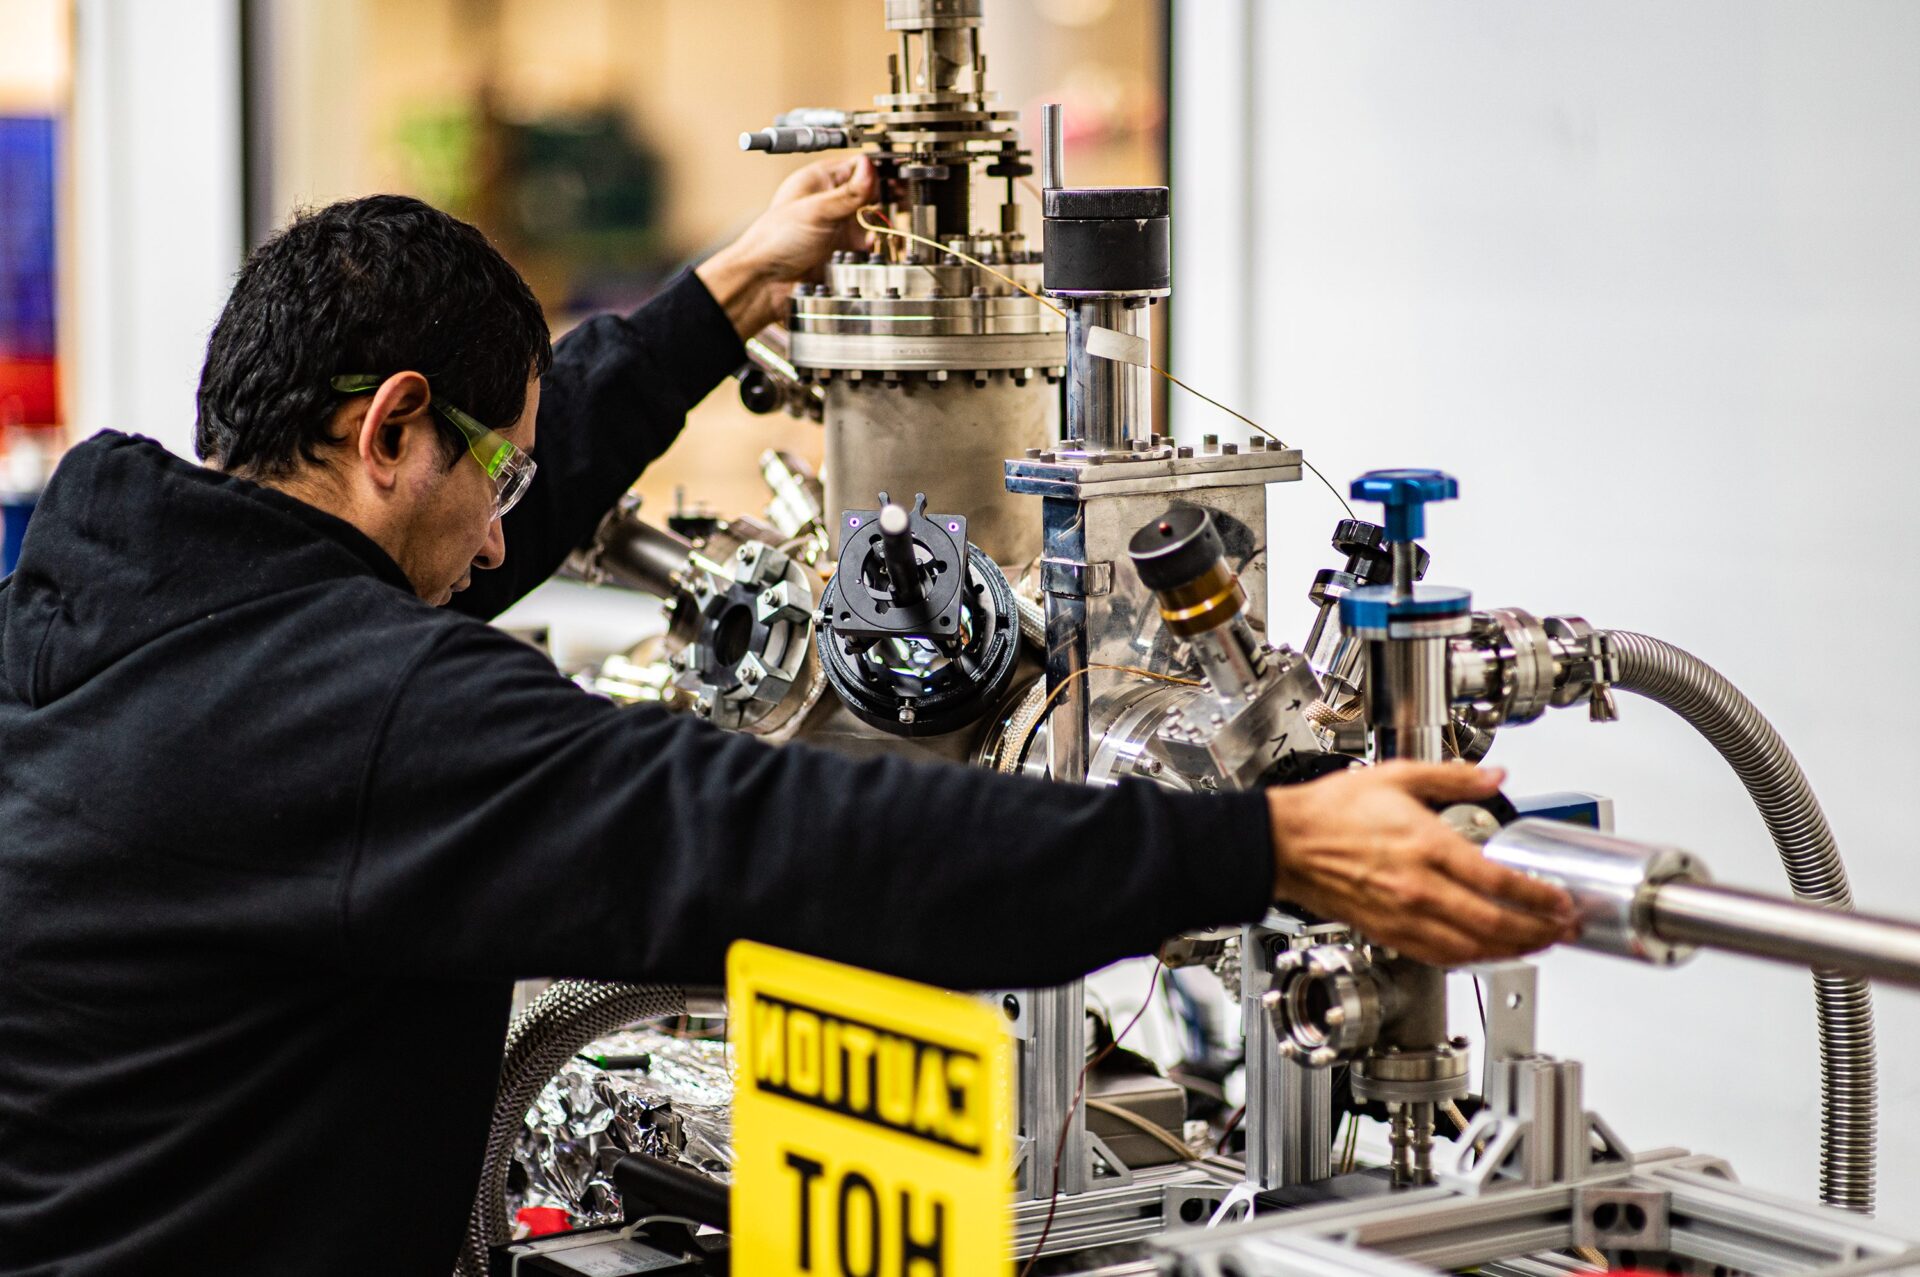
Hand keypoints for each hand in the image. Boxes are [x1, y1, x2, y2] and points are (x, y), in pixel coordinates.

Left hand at [696, 155, 878, 338]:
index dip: (876, 172)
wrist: (765, 284)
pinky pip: (865, 246)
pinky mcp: (840, 251)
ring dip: (879, 225)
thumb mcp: (816, 211)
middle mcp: (829, 201)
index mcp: (819, 181)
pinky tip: (872, 248)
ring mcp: (836, 227)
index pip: (857, 166)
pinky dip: (873, 247)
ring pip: (870, 220)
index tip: (896, 179)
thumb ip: (848, 193)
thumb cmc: (775, 241)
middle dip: (884, 199)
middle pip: (868, 193)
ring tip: (885, 228)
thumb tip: (871, 168)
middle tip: (901, 203)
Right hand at [1265, 762, 1577, 965]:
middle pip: (1493, 924)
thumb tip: (1493, 777)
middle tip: (1562, 930)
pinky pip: (1440, 956)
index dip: (1539, 896)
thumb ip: (1452, 777)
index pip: (1498, 882)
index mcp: (1425, 846)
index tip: (1560, 900)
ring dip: (1511, 951)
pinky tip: (1486, 954)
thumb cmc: (1329, 813)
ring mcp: (1402, 916)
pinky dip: (1471, 960)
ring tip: (1536, 946)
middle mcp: (1418, 888)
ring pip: (1470, 948)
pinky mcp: (1388, 933)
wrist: (1284, 844)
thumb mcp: (1396, 776)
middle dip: (1537, 932)